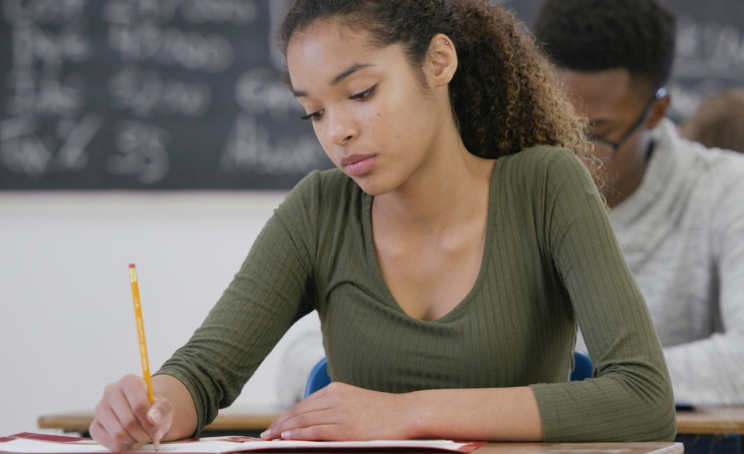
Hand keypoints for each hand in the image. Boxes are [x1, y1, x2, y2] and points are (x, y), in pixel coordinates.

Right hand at [89, 374, 173, 450]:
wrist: (143, 414)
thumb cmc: (153, 408)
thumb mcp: (164, 406)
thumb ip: (162, 410)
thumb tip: (153, 419)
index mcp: (128, 381)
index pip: (139, 404)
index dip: (149, 421)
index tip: (156, 430)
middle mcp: (111, 391)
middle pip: (128, 421)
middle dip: (143, 434)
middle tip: (150, 436)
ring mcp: (100, 408)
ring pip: (117, 433)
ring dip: (134, 441)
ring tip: (141, 437)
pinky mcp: (94, 425)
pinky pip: (109, 442)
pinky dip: (123, 446)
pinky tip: (131, 441)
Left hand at [261, 382, 413, 440]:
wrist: (405, 413)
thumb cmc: (383, 411)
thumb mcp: (355, 402)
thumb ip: (335, 407)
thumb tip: (314, 421)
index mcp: (336, 389)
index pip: (303, 404)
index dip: (286, 416)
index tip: (273, 425)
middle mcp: (334, 397)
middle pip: (299, 412)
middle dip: (279, 424)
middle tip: (265, 434)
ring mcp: (339, 412)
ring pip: (303, 421)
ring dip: (283, 430)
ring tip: (270, 438)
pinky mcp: (344, 426)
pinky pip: (315, 431)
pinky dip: (298, 435)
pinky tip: (286, 439)